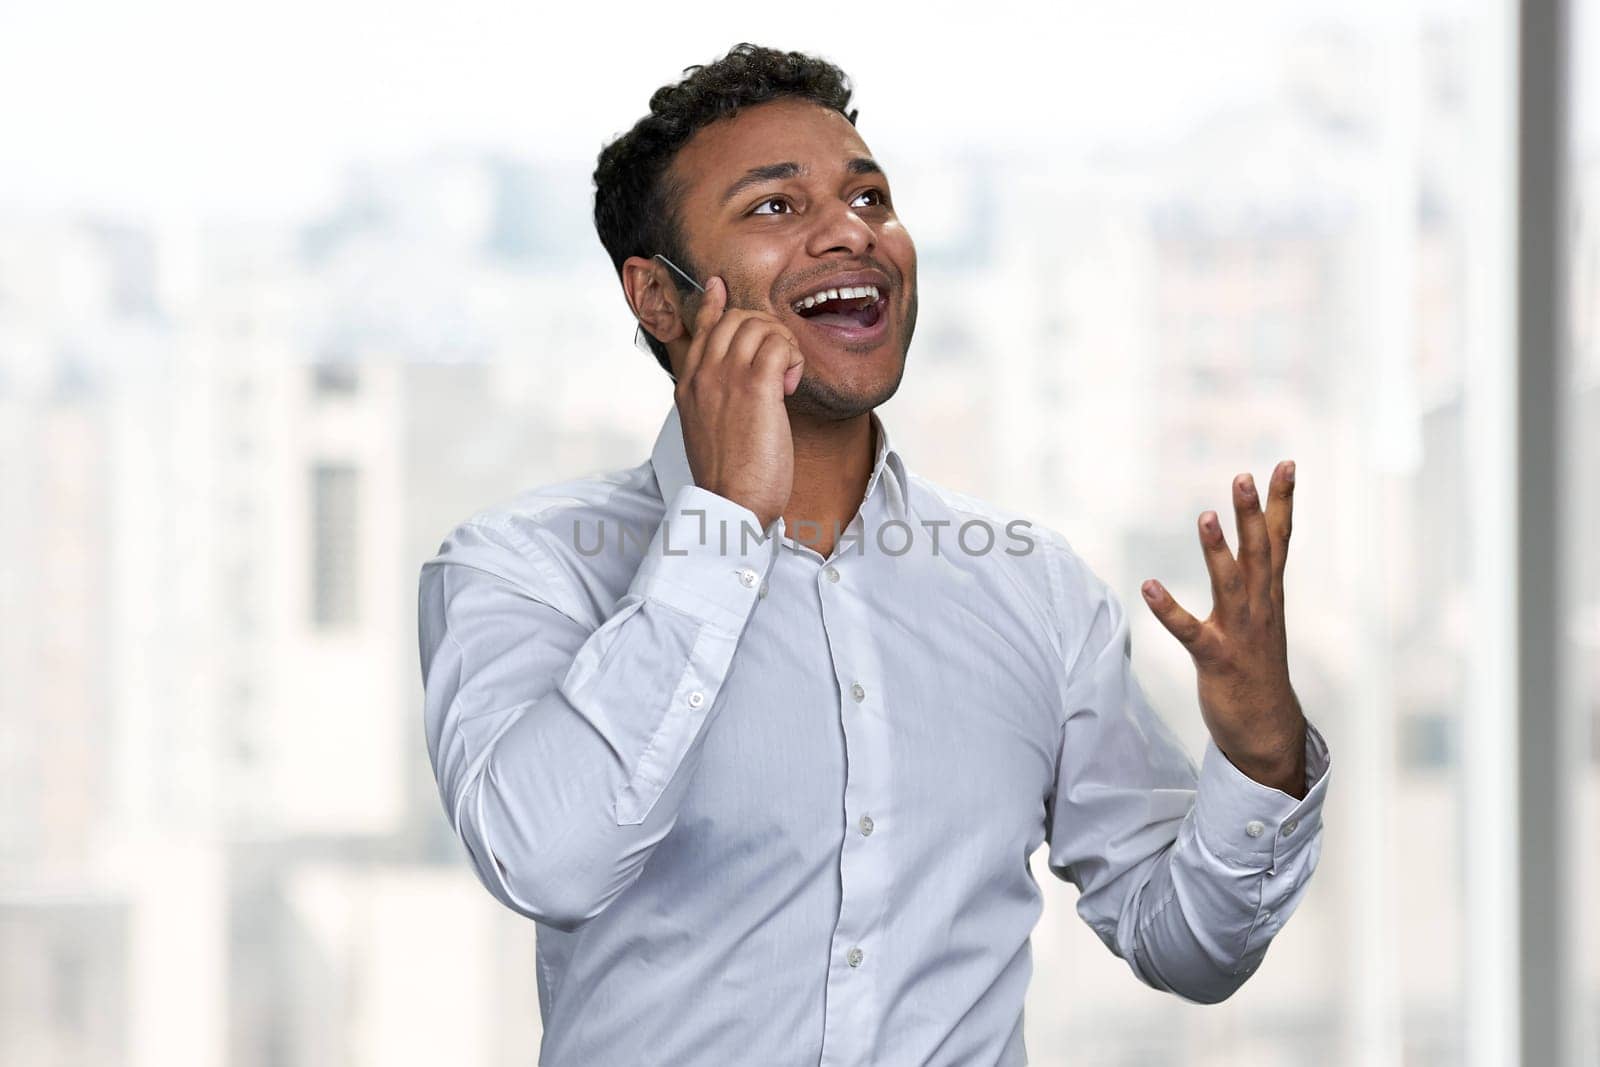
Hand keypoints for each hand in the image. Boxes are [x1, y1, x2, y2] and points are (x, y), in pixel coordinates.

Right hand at [675, 276, 805, 530]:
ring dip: (783, 344)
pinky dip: (794, 359)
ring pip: (759, 324)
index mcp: (688, 385)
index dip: (714, 304)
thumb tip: (734, 390)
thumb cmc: (728, 477)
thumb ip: (714, 401)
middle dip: (766, 330)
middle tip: (780, 364)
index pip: (700, 329)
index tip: (719, 286)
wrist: (731, 503)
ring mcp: (726, 377)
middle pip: (735, 317)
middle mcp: (703, 374)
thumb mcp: (708, 431)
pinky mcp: (755, 386)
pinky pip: (780, 344)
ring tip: (786, 379)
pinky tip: (791, 386)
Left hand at [1139, 461, 1306, 794]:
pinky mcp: (1216, 659)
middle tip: (1243, 475)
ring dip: (1217, 550)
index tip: (1285, 463)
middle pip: (1259, 552)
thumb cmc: (1257, 667)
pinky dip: (1169, 609)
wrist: (1267, 729)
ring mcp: (1240, 633)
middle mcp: (1261, 608)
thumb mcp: (1262, 615)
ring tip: (1204, 516)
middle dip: (1252, 513)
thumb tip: (1255, 539)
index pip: (1279, 539)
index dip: (1281, 501)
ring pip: (1231, 584)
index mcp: (1269, 595)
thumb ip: (1256, 577)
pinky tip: (1149, 586)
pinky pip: (1189, 631)